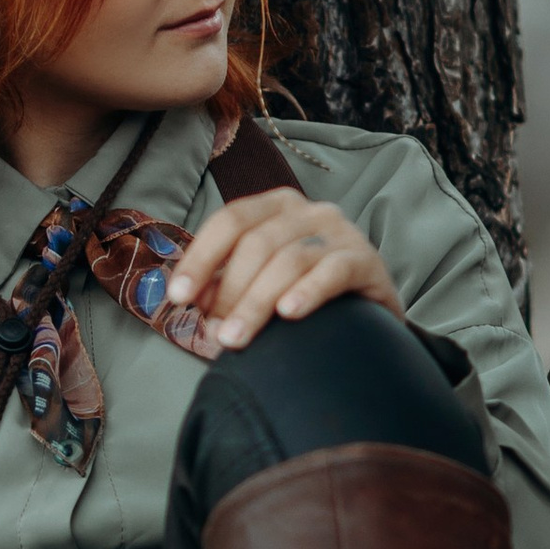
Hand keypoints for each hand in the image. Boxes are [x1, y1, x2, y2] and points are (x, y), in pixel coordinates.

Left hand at [165, 188, 404, 348]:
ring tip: (236, 339)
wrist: (371, 319)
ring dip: (256, 303)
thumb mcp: (261, 284)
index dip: (200, 258)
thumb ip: (226, 285)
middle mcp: (309, 211)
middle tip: (216, 334)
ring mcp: (340, 233)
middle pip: (257, 243)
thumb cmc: (305, 298)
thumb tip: (191, 297)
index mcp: (276, 208)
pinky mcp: (367, 260)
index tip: (177, 297)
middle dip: (229, 291)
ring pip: (289, 259)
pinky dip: (308, 291)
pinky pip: (333, 270)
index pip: (229, 221)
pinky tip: (289, 315)